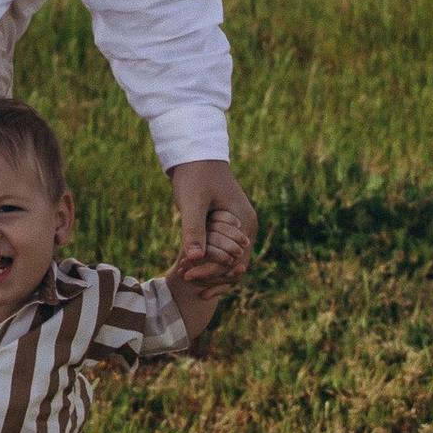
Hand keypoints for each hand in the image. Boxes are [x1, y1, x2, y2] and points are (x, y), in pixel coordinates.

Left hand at [166, 159, 256, 286]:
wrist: (195, 155)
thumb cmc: (195, 175)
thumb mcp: (192, 202)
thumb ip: (194, 229)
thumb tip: (194, 258)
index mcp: (245, 222)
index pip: (234, 260)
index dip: (211, 272)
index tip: (187, 275)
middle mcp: (248, 228)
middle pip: (234, 265)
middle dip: (209, 274)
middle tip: (184, 278)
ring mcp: (240, 228)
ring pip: (229, 260)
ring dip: (208, 269)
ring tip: (184, 275)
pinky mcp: (229, 227)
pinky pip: (223, 251)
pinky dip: (208, 260)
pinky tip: (189, 267)